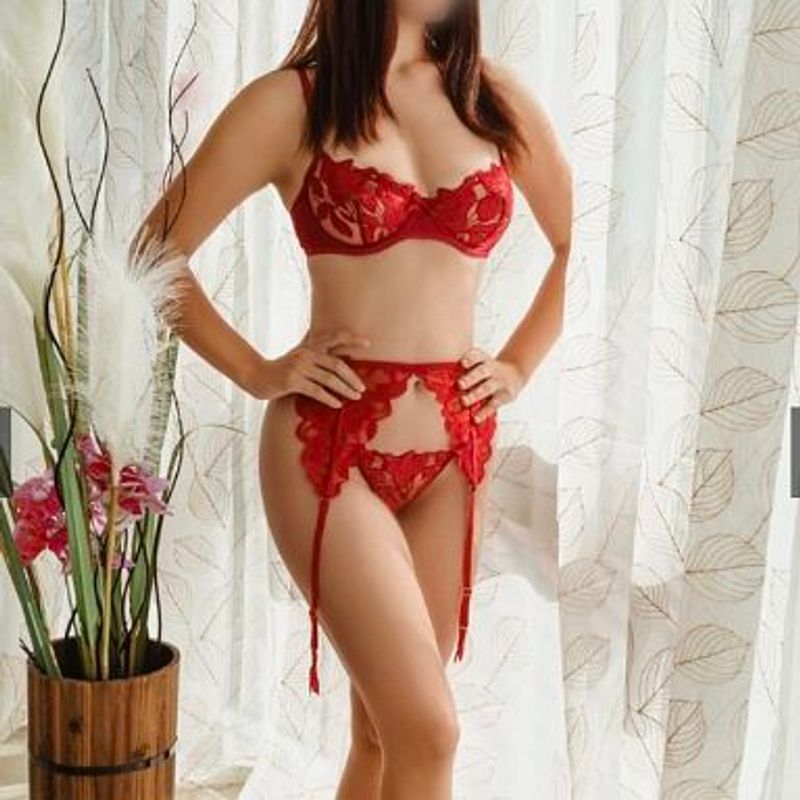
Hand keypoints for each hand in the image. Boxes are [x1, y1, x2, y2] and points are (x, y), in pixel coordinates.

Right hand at [252, 330, 370, 406]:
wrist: (257, 376)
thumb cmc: (281, 365)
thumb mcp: (298, 351)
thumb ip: (312, 343)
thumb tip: (323, 331)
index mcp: (310, 346)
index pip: (335, 337)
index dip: (352, 339)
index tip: (369, 343)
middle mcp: (306, 354)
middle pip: (336, 363)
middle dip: (352, 376)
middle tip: (363, 387)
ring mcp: (298, 367)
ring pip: (329, 379)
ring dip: (345, 389)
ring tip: (355, 397)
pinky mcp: (292, 382)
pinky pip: (316, 391)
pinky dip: (329, 399)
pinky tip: (338, 405)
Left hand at [458, 348, 524, 422]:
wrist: (514, 373)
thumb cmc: (488, 371)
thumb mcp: (481, 363)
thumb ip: (466, 370)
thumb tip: (439, 382)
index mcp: (484, 359)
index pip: (478, 355)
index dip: (470, 358)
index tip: (462, 363)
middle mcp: (492, 368)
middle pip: (481, 372)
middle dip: (470, 378)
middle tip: (460, 384)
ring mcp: (499, 382)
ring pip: (487, 388)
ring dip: (475, 395)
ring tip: (464, 401)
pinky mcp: (505, 395)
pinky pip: (493, 404)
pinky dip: (484, 412)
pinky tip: (475, 418)